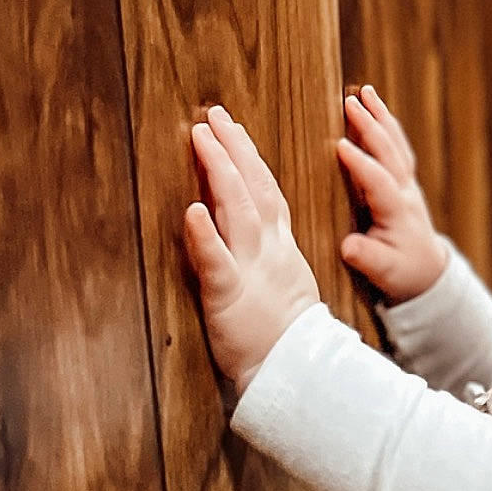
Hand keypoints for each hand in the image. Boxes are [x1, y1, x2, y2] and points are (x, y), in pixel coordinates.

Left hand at [184, 106, 321, 393]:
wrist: (299, 375)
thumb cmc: (287, 336)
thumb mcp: (286, 284)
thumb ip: (269, 252)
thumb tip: (244, 229)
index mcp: (281, 248)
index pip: (266, 191)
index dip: (248, 156)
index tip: (230, 125)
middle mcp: (268, 251)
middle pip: (253, 189)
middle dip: (232, 148)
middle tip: (212, 115)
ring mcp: (251, 270)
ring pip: (237, 212)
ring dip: (219, 172)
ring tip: (201, 139)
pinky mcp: (230, 296)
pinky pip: (217, 262)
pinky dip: (205, 236)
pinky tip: (193, 210)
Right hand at [337, 84, 448, 300]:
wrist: (427, 272)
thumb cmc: (402, 272)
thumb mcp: (384, 272)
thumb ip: (366, 258)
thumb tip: (348, 246)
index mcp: (397, 212)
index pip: (379, 182)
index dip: (361, 164)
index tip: (339, 145)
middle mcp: (406, 192)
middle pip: (390, 153)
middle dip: (370, 126)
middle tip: (350, 102)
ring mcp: (407, 184)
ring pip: (396, 145)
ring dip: (381, 117)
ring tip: (365, 92)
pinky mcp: (404, 181)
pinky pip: (396, 147)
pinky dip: (386, 125)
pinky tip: (374, 106)